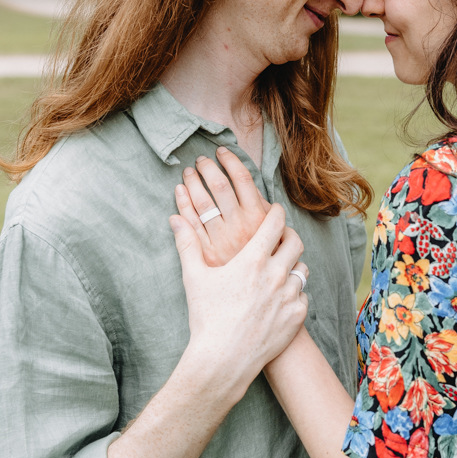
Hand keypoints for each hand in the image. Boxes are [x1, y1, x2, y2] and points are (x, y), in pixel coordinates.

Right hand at [170, 203, 308, 386]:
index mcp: (253, 260)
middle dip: (289, 236)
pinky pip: (303, 296)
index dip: (276, 213)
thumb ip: (187, 244)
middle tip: (281, 238)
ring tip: (280, 269)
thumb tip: (175, 219)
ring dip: (293, 265)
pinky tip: (280, 298)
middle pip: (295, 242)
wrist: (222, 361)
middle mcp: (276, 274)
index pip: (275, 223)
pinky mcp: (297, 316)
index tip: (274, 211)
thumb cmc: (206, 318)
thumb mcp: (194, 278)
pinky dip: (294, 293)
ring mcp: (289, 296)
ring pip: (302, 269)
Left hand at [175, 146, 269, 265]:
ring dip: (193, 182)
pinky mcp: (206, 254)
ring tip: (189, 172)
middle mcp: (239, 226)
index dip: (231, 161)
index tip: (222, 152)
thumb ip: (266, 215)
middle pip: (220, 186)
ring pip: (202, 202)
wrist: (257, 305)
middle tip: (201, 160)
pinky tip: (178, 192)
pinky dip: (182, 204)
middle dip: (208, 168)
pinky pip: (191, 223)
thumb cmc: (269, 270)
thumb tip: (255, 194)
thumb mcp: (277, 238)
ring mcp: (220, 239)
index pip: (243, 179)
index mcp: (258, 218)